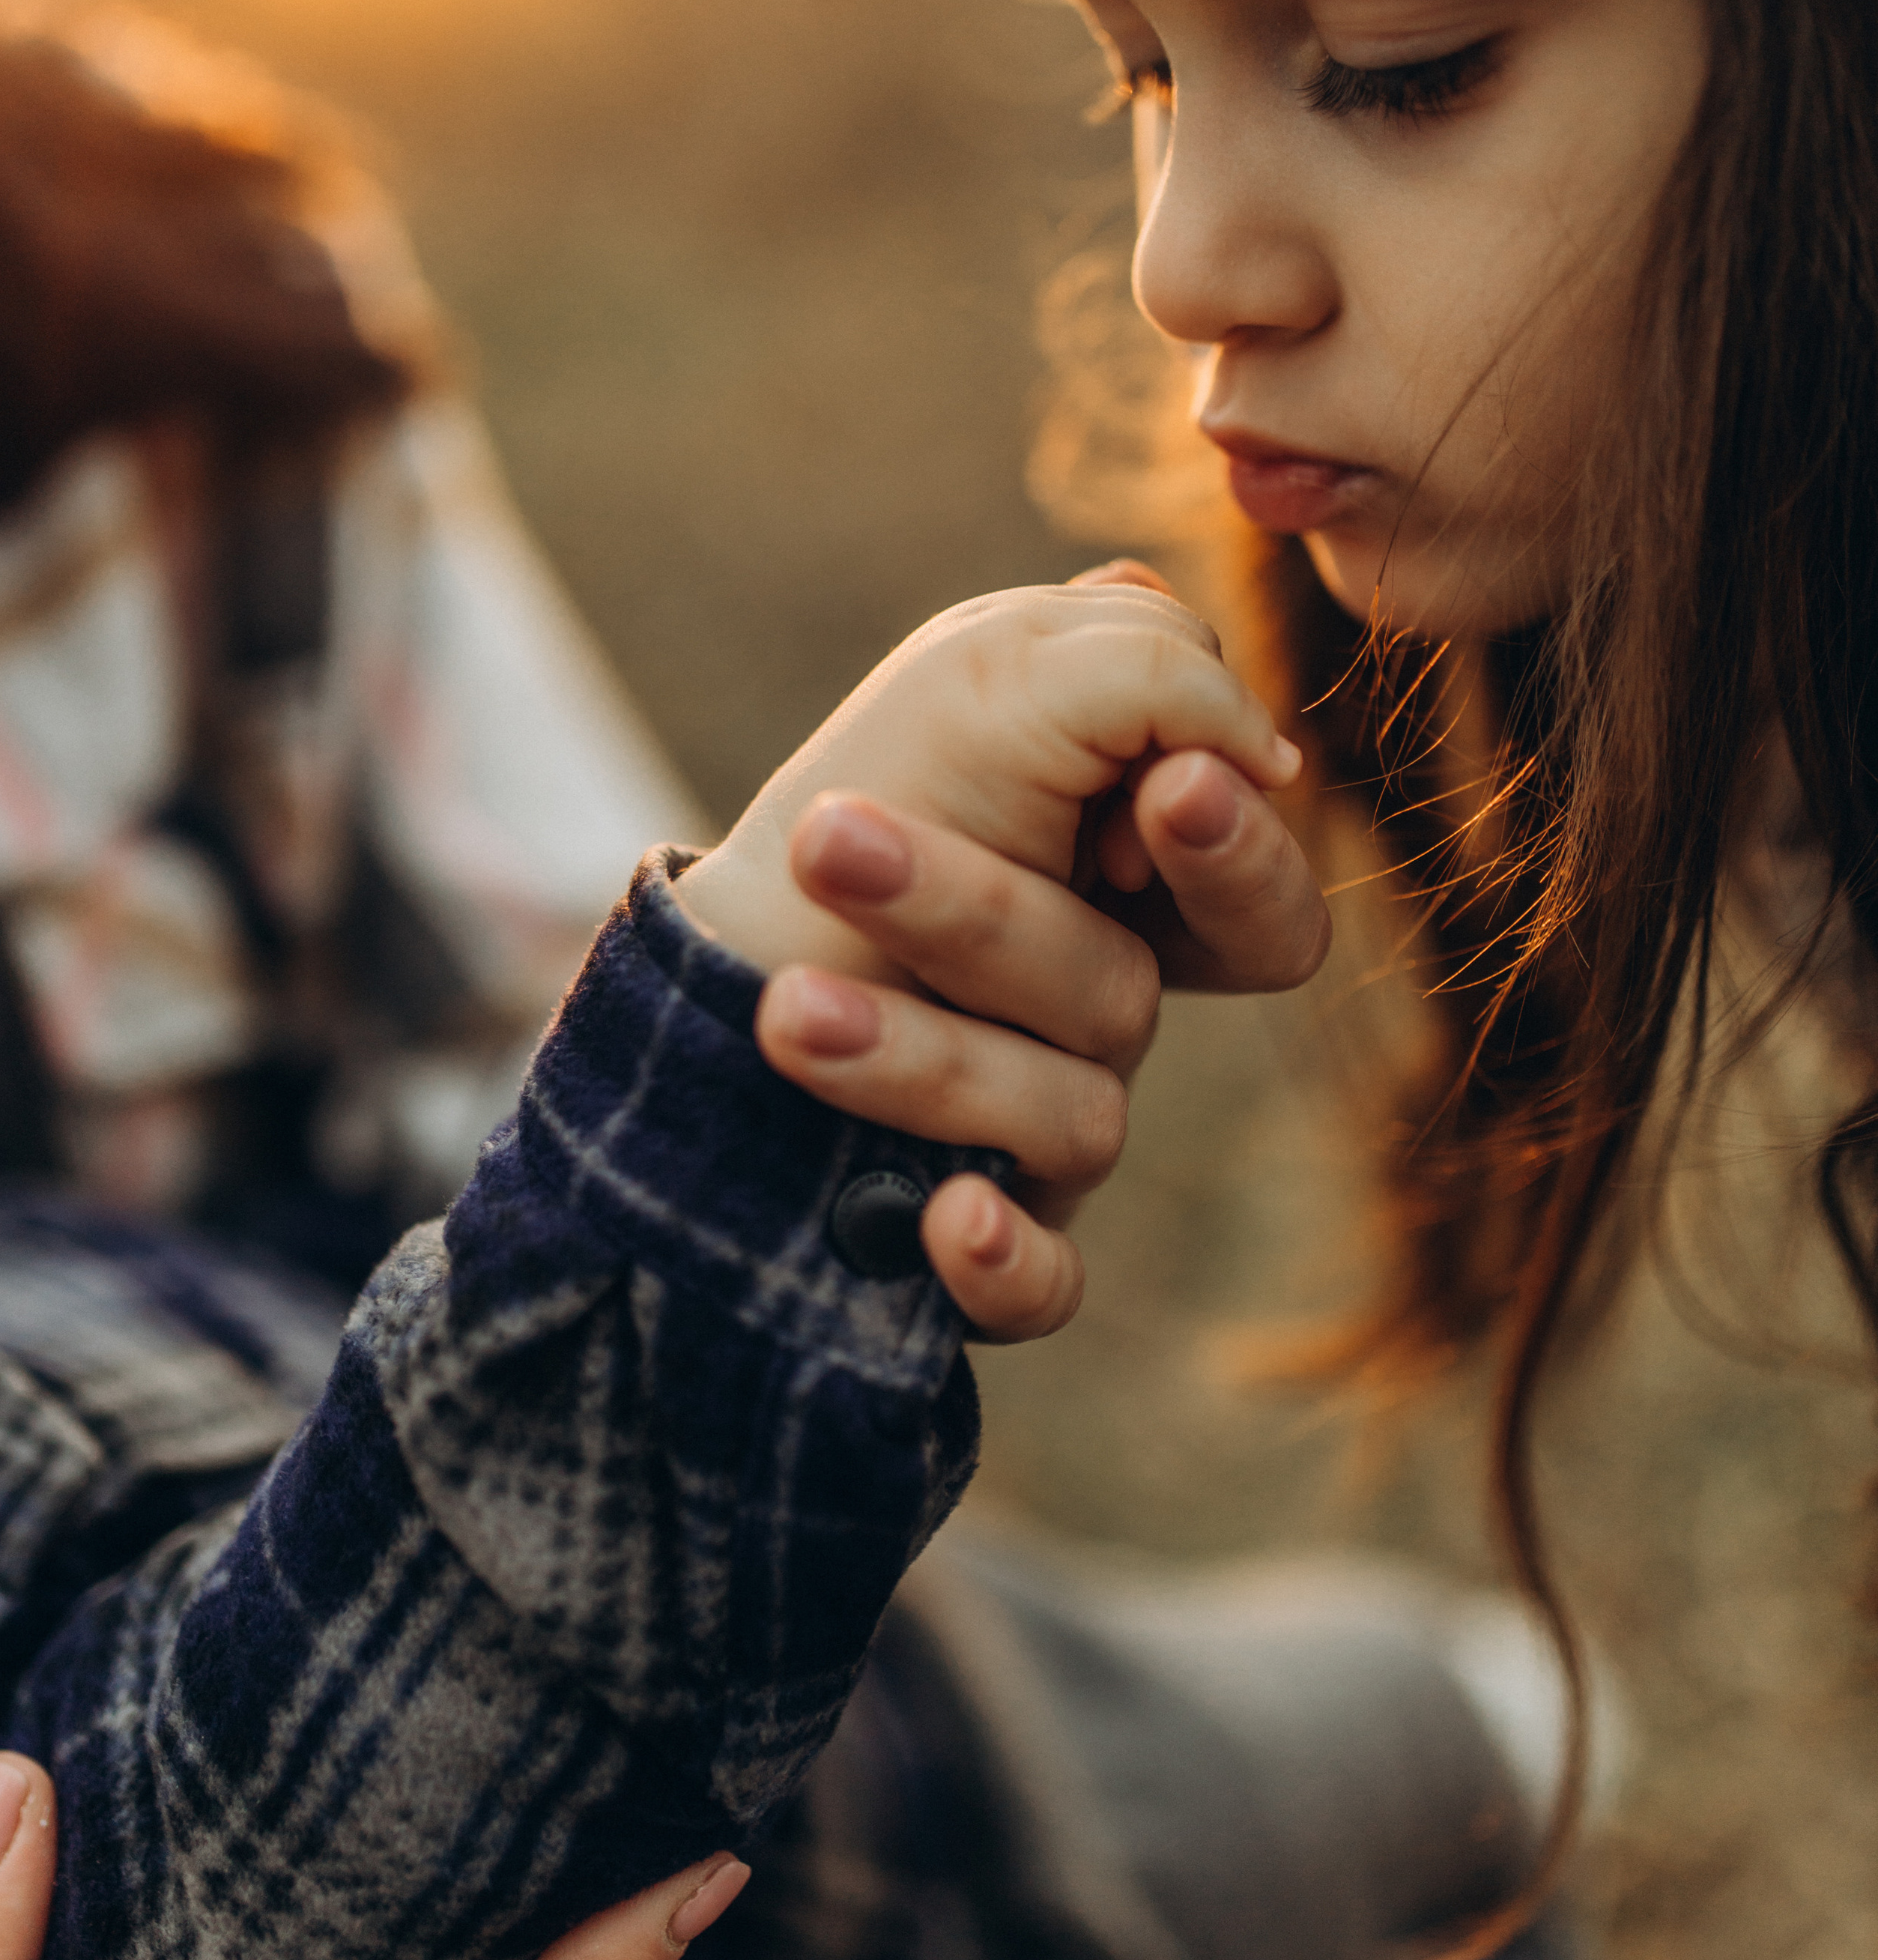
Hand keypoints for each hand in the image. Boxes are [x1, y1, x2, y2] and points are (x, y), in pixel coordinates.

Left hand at [679, 568, 1328, 1341]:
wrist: (700, 964)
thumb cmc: (871, 792)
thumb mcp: (988, 680)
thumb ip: (1149, 670)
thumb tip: (1257, 754)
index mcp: (1145, 895)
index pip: (1259, 909)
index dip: (1231, 857)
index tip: (1160, 790)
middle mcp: (1110, 1018)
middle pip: (1124, 997)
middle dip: (989, 920)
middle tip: (839, 841)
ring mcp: (1047, 1138)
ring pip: (1064, 1116)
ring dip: (913, 1054)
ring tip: (782, 1010)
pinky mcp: (982, 1244)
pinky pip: (1048, 1289)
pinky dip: (1007, 1262)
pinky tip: (943, 1219)